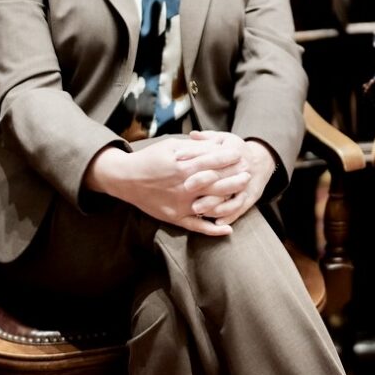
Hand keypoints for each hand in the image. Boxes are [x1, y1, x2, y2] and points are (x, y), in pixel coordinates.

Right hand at [85, 138, 251, 234]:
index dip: (229, 158)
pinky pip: (196, 226)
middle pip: (217, 183)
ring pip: (211, 204)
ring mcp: (180, 204)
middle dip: (235, 178)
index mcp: (183, 167)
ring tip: (243, 193)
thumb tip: (217, 144)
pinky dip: (213, 230)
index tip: (240, 154)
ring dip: (229, 199)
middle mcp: (184, 187)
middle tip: (249, 174)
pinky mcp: (175, 218)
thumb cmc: (150, 158)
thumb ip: (194, 147)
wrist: (125, 179)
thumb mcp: (171, 146)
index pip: (213, 161)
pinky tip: (227, 230)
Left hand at [177, 131, 276, 225]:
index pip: (212, 153)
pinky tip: (215, 223)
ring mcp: (247, 184)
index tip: (178, 157)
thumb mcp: (224, 139)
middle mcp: (241, 167)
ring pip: (231, 195)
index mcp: (233, 151)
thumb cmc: (236, 150)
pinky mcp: (251, 197)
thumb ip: (207, 138)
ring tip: (196, 208)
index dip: (195, 154)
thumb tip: (191, 135)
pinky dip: (228, 216)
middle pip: (221, 175)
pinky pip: (240, 208)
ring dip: (214, 203)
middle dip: (203, 181)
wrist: (261, 161)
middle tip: (186, 186)